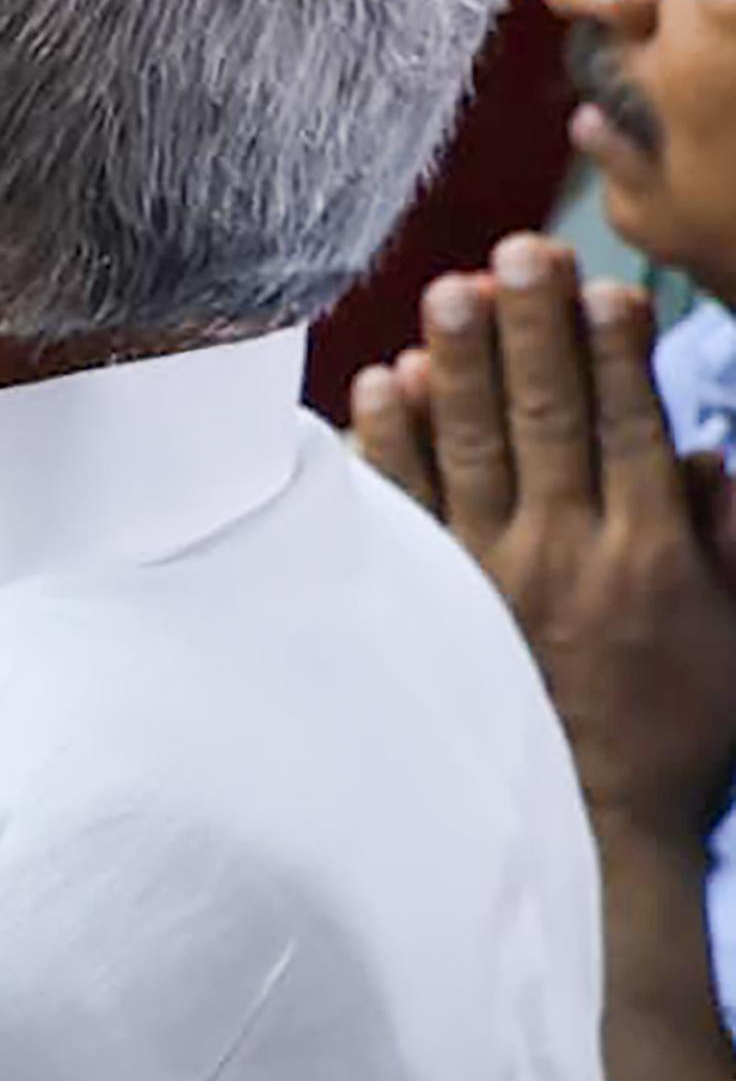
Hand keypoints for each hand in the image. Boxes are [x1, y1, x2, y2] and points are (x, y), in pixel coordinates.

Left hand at [353, 238, 735, 1025]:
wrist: (598, 830)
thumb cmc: (680, 732)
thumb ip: (727, 538)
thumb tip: (716, 449)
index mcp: (654, 555)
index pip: (632, 427)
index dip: (615, 350)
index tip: (603, 283)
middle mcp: (568, 555)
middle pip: (545, 420)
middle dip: (532, 329)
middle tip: (516, 250)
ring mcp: (490, 580)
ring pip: (470, 451)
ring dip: (458, 365)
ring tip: (447, 289)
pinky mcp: (433, 607)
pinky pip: (405, 512)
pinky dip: (390, 446)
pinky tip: (379, 383)